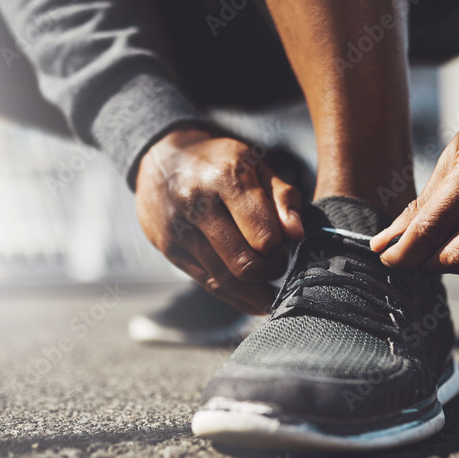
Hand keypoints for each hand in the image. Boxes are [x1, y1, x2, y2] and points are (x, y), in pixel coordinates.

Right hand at [135, 127, 304, 313]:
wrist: (161, 157)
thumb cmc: (220, 162)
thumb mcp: (257, 164)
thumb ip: (283, 197)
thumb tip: (297, 234)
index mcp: (226, 178)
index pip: (264, 235)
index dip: (282, 246)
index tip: (285, 242)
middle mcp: (198, 204)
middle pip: (244, 263)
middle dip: (270, 270)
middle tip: (278, 263)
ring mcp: (180, 230)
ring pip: (225, 280)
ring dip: (256, 292)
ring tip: (272, 290)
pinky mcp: (170, 250)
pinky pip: (208, 284)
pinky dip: (236, 298)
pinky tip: (254, 300)